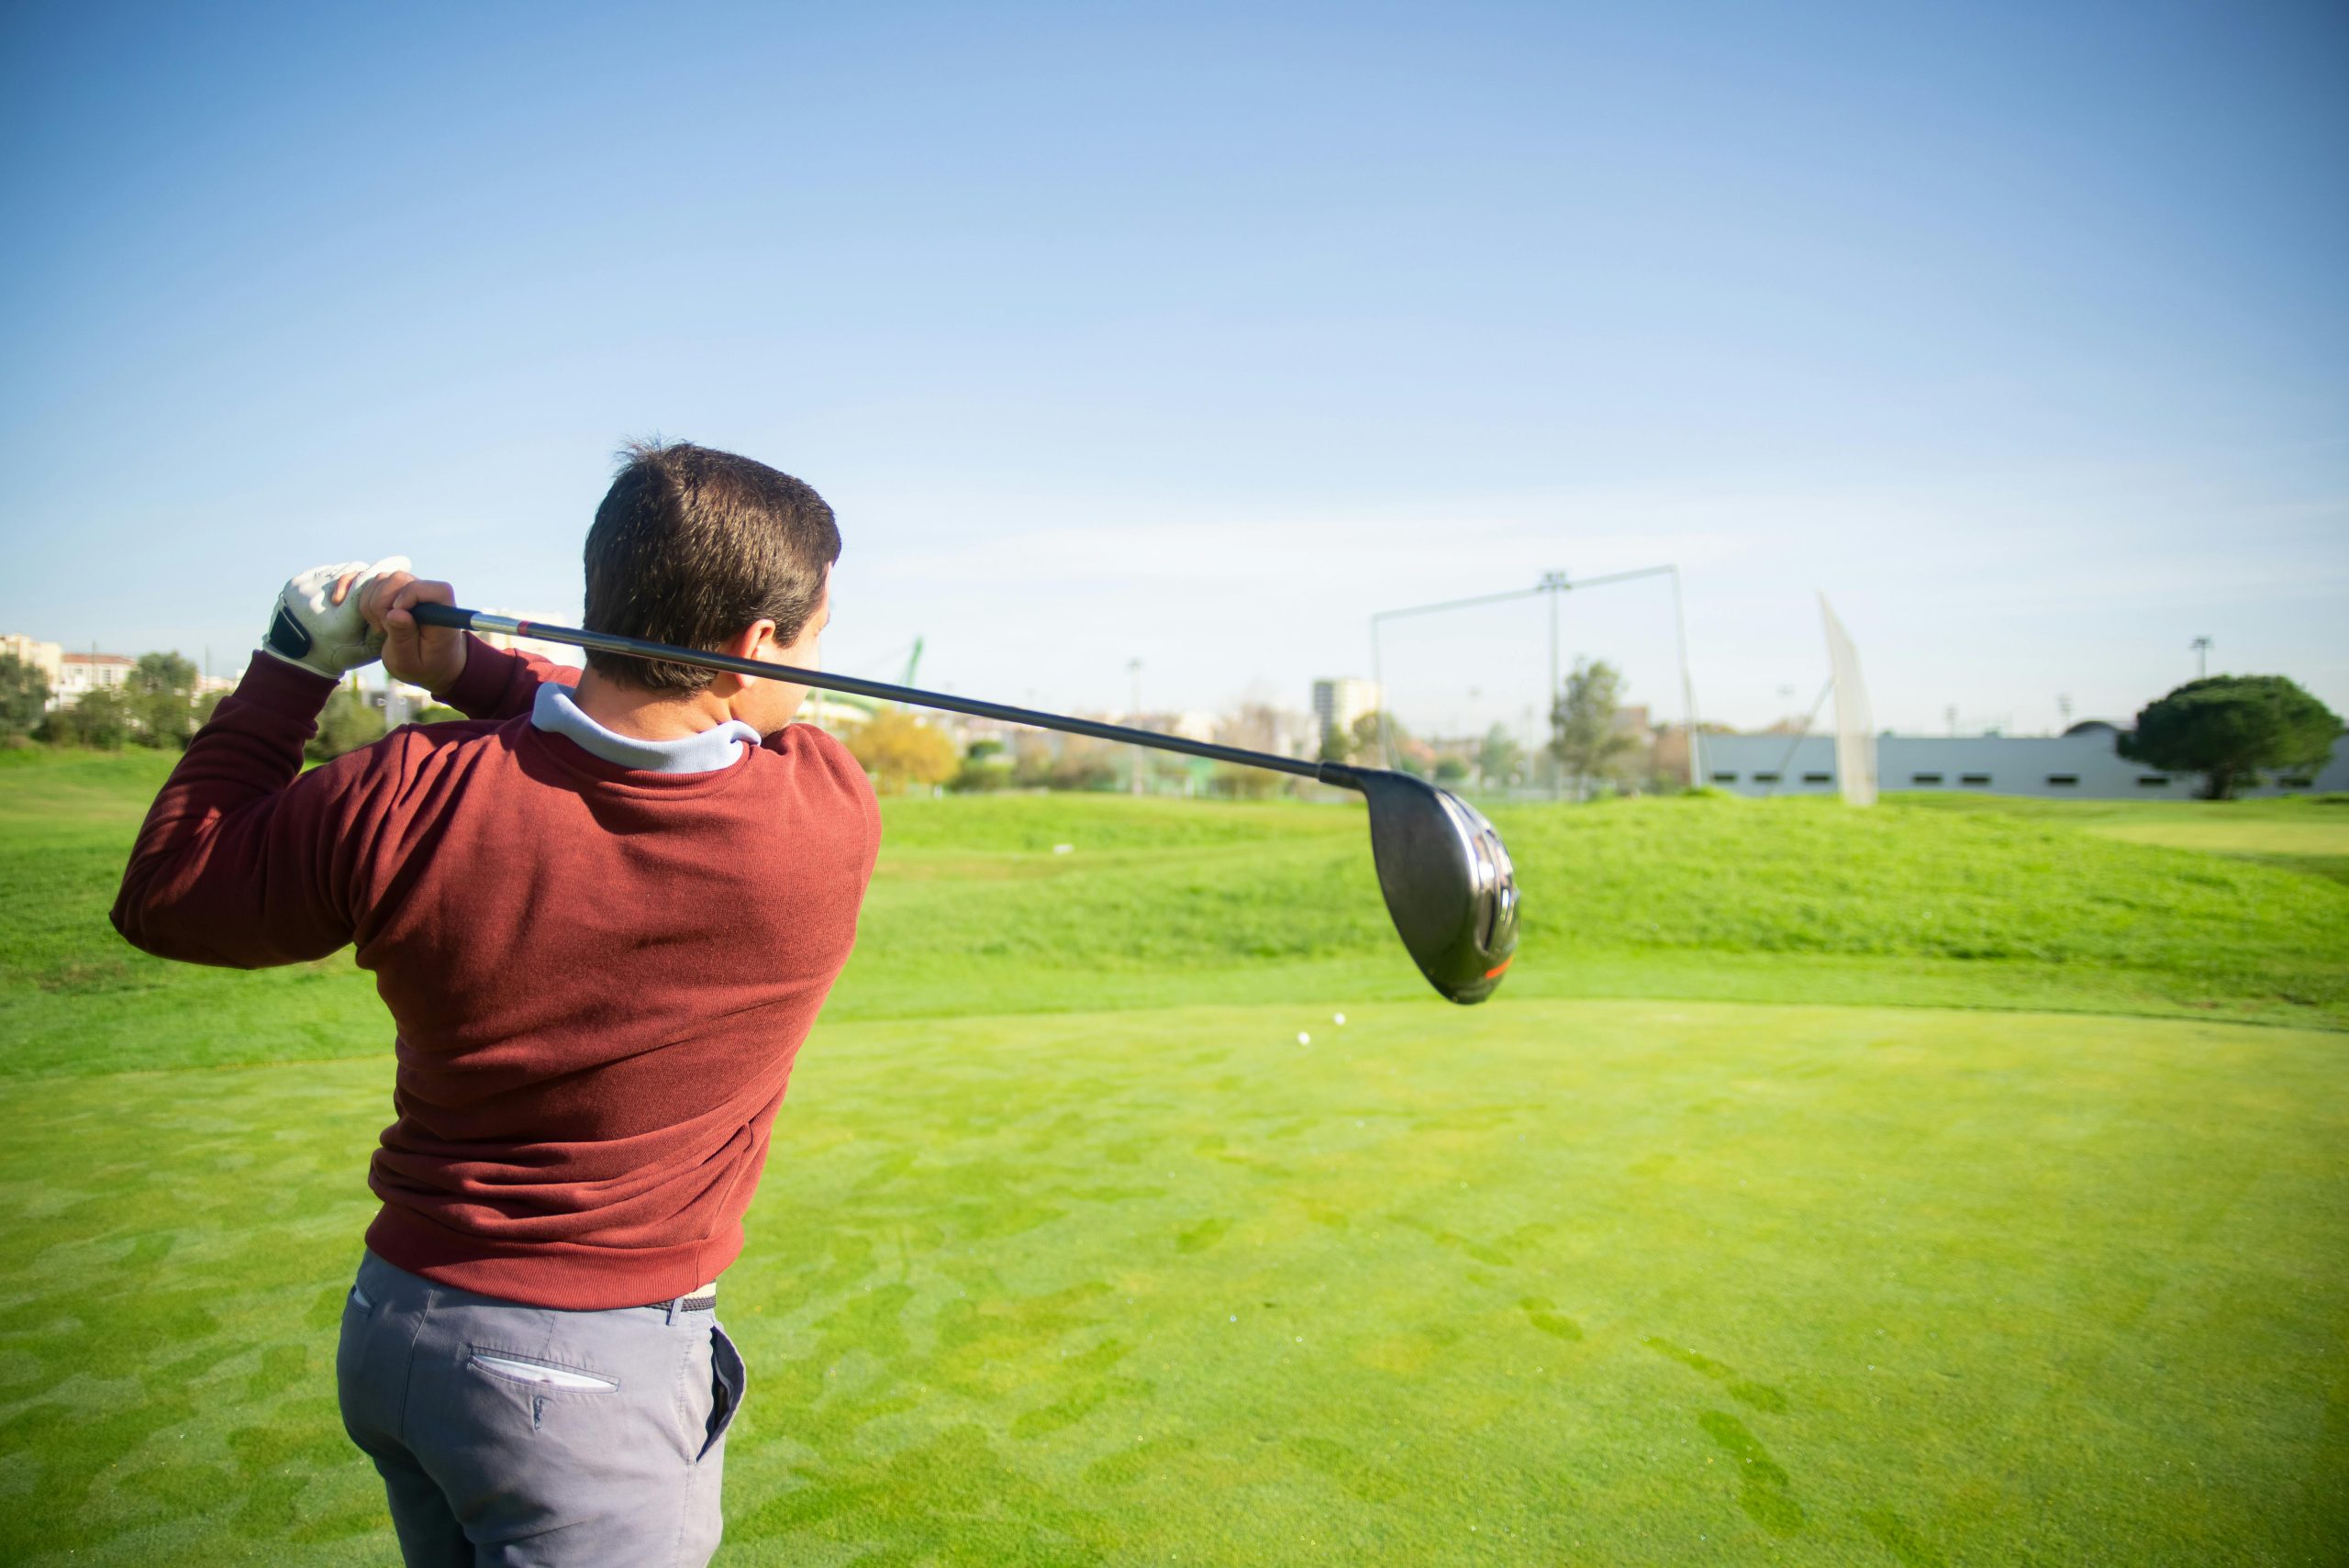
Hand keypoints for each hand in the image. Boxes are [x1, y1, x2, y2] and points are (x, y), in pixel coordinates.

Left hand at [260, 557, 410, 678]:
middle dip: (370, 578)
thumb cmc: (341, 653)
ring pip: (343, 570)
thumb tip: (403, 592)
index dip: (386, 567)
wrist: (298, 657)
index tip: (404, 561)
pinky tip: (340, 593)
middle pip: (356, 573)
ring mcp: (304, 589)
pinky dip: (338, 578)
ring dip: (355, 578)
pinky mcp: (295, 582)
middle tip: (379, 586)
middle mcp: (317, 601)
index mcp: (338, 621)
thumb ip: (388, 623)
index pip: (365, 582)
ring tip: (356, 594)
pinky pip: (328, 571)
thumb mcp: (370, 646)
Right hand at [357, 571, 465, 695]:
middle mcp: (429, 596)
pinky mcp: (398, 589)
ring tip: (383, 627)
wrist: (431, 663)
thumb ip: (404, 637)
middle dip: (381, 604)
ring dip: (372, 604)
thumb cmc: (425, 665)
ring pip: (382, 579)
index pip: (437, 590)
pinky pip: (374, 583)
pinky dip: (366, 600)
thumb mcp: (410, 662)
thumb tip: (396, 613)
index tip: (394, 615)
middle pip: (400, 579)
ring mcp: (412, 589)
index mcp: (443, 615)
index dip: (411, 595)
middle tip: (384, 630)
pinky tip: (374, 619)